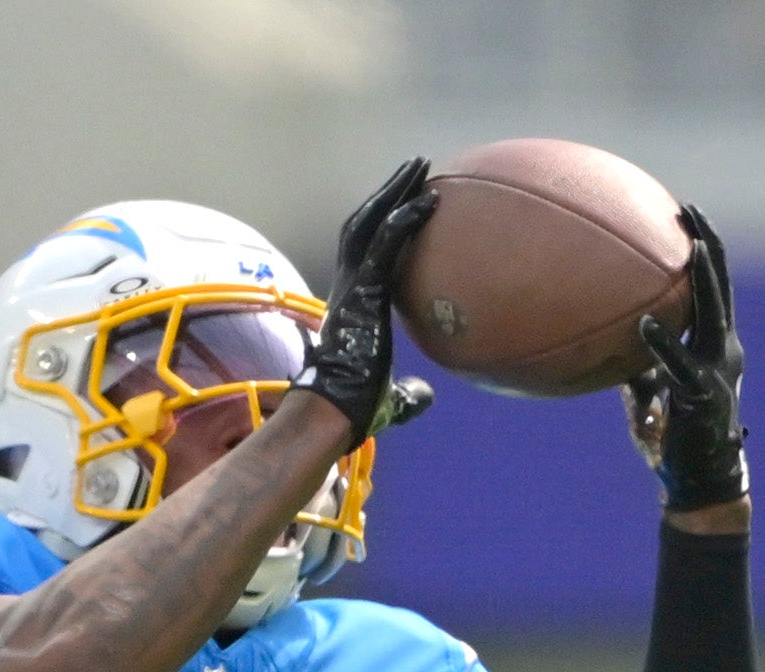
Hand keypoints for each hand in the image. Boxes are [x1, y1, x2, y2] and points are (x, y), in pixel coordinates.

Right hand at [304, 157, 441, 439]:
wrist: (334, 411)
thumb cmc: (355, 409)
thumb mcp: (389, 395)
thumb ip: (407, 390)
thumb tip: (425, 396)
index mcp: (352, 302)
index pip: (365, 250)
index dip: (383, 222)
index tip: (406, 203)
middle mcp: (347, 284)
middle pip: (364, 223)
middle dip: (388, 191)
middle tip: (416, 168)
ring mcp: (352, 285)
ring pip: (370, 223)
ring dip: (395, 190)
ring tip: (421, 167)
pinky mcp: (364, 291)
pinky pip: (387, 245)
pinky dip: (406, 220)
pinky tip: (430, 202)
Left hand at [627, 206, 746, 512]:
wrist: (701, 482)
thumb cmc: (674, 437)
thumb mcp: (651, 391)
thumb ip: (637, 362)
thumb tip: (607, 340)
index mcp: (715, 345)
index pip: (713, 288)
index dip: (704, 250)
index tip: (686, 215)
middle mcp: (724, 351)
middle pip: (720, 287)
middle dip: (709, 245)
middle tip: (692, 210)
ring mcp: (718, 372)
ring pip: (713, 314)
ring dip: (703, 278)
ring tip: (689, 246)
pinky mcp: (703, 398)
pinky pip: (680, 365)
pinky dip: (663, 345)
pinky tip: (644, 325)